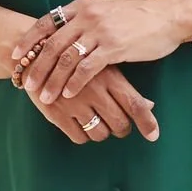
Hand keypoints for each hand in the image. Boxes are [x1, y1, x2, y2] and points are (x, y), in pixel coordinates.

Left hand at [12, 0, 191, 103]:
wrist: (166, 16)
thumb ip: (84, 19)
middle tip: (26, 83)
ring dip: (53, 80)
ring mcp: (100, 31)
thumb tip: (64, 33)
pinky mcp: (114, 47)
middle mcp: (87, 16)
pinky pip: (87, 68)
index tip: (15, 56)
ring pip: (67, 59)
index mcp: (81, 6)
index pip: (46, 22)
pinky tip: (68, 94)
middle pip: (52, 44)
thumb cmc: (136, 16)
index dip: (28, 41)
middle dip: (36, 66)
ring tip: (44, 97)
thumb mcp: (105, 10)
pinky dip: (75, 83)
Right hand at [21, 66, 159, 144]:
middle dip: (121, 128)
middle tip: (117, 123)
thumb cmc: (77, 60)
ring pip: (100, 134)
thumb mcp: (104, 67)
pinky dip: (84, 134)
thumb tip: (149, 106)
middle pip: (120, 124)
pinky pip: (79, 137)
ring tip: (97, 120)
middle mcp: (95, 91)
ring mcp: (75, 104)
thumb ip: (125, 88)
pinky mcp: (57, 114)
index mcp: (109, 77)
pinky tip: (81, 123)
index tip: (153, 136)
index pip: (135, 104)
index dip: (147, 122)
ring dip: (102, 131)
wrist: (38, 53)